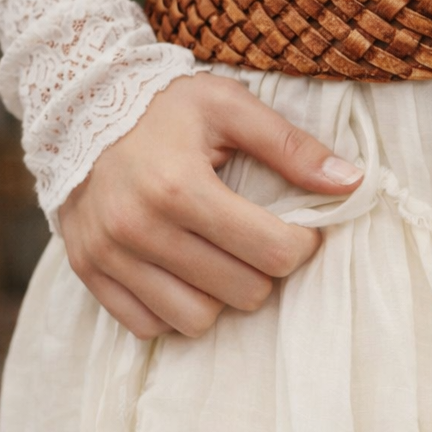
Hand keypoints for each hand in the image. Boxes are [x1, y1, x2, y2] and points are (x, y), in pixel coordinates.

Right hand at [57, 74, 362, 339]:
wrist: (78, 106)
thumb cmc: (166, 106)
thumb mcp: (232, 106)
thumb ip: (293, 146)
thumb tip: (353, 183)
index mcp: (181, 186)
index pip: (272, 253)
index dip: (302, 245)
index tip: (299, 228)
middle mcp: (140, 228)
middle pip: (243, 293)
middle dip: (265, 270)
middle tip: (260, 239)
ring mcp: (109, 255)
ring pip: (196, 320)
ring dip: (222, 296)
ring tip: (222, 257)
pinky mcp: (88, 272)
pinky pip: (149, 326)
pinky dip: (175, 308)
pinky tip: (185, 272)